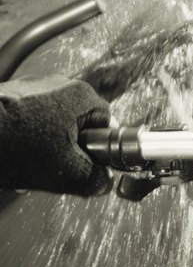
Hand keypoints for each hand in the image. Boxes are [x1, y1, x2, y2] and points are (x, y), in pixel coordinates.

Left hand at [0, 75, 112, 195]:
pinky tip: (18, 159)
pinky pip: (32, 123)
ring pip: (54, 126)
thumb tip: (102, 182)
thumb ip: (94, 179)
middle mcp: (59, 85)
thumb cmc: (12, 145)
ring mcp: (33, 89)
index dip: (100, 149)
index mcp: (80, 96)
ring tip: (34, 168)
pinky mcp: (11, 98)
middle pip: (79, 125)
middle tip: (61, 170)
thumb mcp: (64, 172)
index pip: (107, 123)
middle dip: (71, 152)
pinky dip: (28, 142)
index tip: (93, 165)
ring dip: (49, 149)